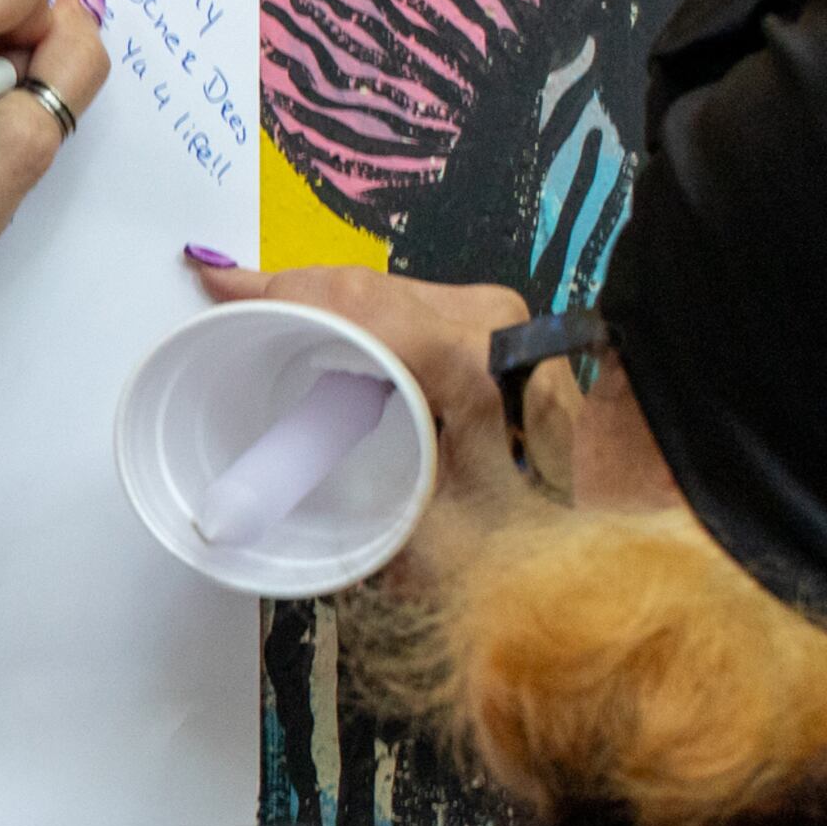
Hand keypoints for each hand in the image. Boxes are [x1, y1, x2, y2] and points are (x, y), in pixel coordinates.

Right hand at [188, 260, 537, 506]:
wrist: (607, 506)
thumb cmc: (537, 524)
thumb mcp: (433, 540)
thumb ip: (348, 526)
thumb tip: (264, 526)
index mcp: (472, 361)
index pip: (355, 303)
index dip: (279, 292)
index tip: (220, 290)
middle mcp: (489, 321)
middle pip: (362, 286)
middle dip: (287, 290)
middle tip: (225, 297)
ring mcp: (496, 313)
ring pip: (381, 285)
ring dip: (319, 298)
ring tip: (260, 306)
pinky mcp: (496, 320)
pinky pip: (405, 297)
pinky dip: (355, 309)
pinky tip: (320, 317)